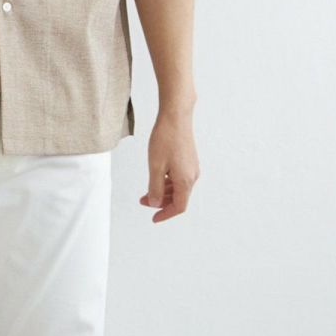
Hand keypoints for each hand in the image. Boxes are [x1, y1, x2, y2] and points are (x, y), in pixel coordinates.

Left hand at [139, 107, 198, 221]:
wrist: (176, 117)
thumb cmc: (165, 139)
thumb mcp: (155, 166)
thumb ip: (155, 188)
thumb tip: (154, 203)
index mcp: (185, 180)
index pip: (178, 207)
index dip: (166, 214)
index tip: (153, 218)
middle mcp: (192, 176)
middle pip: (179, 198)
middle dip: (161, 203)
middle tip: (143, 201)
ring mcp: (192, 168)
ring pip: (178, 188)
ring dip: (163, 192)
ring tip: (146, 191)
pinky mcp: (189, 160)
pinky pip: (179, 178)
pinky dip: (167, 183)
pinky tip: (156, 178)